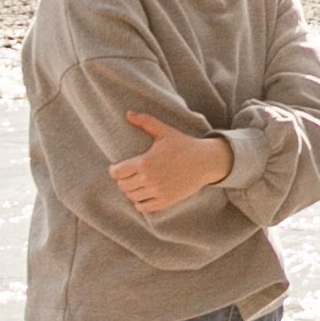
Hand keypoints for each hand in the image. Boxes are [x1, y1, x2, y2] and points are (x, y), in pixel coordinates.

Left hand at [109, 112, 231, 215]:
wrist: (205, 161)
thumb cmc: (184, 144)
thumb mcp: (165, 132)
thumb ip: (146, 122)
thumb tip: (128, 113)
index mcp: (145, 162)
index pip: (117, 173)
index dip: (114, 170)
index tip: (117, 168)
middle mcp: (149, 179)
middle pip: (123, 186)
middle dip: (123, 180)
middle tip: (128, 175)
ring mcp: (157, 191)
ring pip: (132, 197)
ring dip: (131, 191)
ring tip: (136, 184)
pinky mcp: (165, 201)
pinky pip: (143, 207)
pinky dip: (140, 203)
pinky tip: (144, 194)